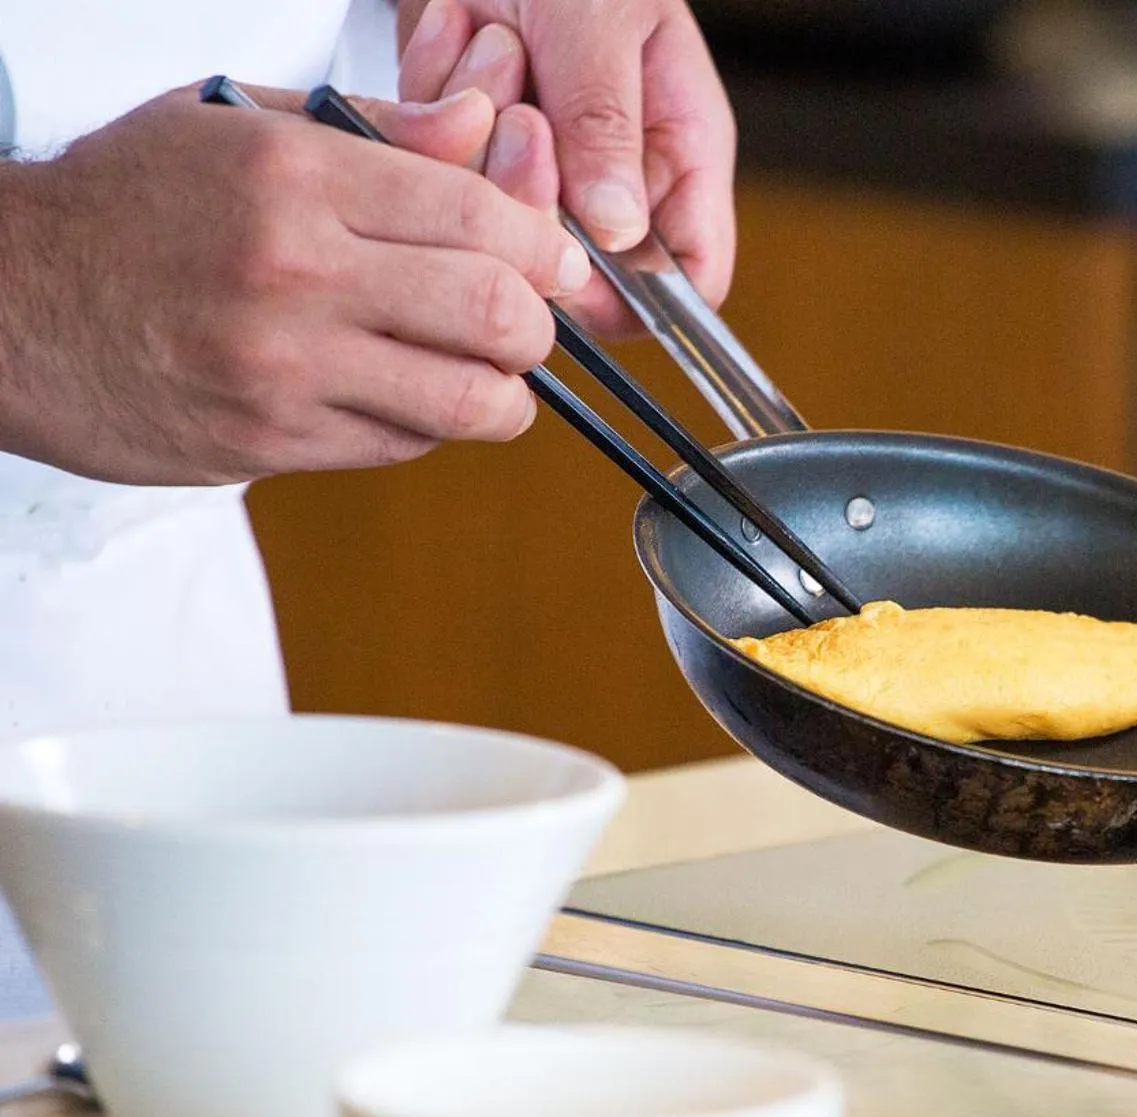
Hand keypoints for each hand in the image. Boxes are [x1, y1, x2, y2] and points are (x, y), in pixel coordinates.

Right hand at [0, 85, 589, 484]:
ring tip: (487, 375)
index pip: (477, 215)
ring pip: (464, 400)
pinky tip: (406, 395)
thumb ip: (376, 132)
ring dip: (502, 395)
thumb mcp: (234, 126)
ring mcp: (283, 367)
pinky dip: (428, 426)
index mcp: (293, 177)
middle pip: (493, 313)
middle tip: (528, 325)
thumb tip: (482, 129)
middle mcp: (294, 273)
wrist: (3, 302)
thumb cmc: (125, 204)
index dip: (542, 246)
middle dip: (537, 326)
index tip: (556, 264)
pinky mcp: (267, 441)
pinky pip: (399, 445)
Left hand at [396, 0, 736, 319]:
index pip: (687, 279)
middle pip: (574, 260)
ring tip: (498, 38)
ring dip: (478, 118)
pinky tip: (462, 27)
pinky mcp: (467, 134)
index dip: (642, 297)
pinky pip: (438, 158)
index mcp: (677, 152)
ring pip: (494, 211)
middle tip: (524, 117)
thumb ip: (609, 126)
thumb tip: (618, 234)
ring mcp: (536, 156)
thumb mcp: (607, 21)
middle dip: (532, 190)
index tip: (585, 270)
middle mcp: (609, 170)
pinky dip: (436, 86)